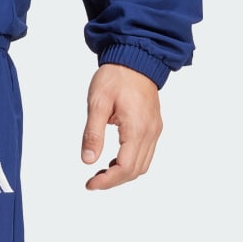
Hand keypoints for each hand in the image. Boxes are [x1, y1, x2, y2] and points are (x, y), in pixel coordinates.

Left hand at [81, 64, 162, 190]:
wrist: (136, 57)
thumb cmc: (116, 77)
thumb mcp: (97, 103)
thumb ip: (92, 133)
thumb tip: (88, 160)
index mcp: (137, 128)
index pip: (125, 167)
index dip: (107, 181)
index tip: (90, 184)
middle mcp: (150, 132)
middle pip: (135, 171)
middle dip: (113, 181)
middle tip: (93, 182)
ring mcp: (154, 130)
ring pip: (142, 165)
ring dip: (122, 174)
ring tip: (101, 173)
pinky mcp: (153, 127)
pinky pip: (145, 155)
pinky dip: (130, 164)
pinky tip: (113, 161)